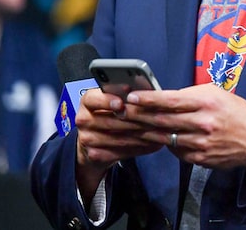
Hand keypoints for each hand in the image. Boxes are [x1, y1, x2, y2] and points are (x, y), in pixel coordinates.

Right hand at [74, 87, 163, 204]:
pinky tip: (154, 143)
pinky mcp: (94, 154)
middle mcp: (83, 118)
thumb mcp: (117, 100)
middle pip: (111, 120)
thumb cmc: (112, 114)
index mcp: (88, 100)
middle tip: (159, 119)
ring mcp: (86, 138)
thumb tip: (150, 92)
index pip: (93, 98)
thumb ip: (129, 96)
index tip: (121, 103)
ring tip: (162, 132)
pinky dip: (140, 147)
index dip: (108, 100)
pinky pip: (121, 152)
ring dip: (143, 135)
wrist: (94, 142)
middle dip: (138, 120)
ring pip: (118, 137)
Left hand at [120, 83, 245, 171]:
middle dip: (140, 116)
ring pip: (166, 137)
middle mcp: (203, 122)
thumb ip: (192, 96)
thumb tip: (165, 98)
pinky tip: (158, 138)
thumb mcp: (217, 94)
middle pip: (163, 119)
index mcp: (207, 102)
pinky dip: (166, 144)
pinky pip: (176, 151)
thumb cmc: (236, 112)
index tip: (131, 97)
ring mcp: (201, 142)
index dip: (148, 99)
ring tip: (133, 126)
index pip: (171, 100)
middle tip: (123, 112)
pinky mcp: (200, 158)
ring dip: (147, 131)